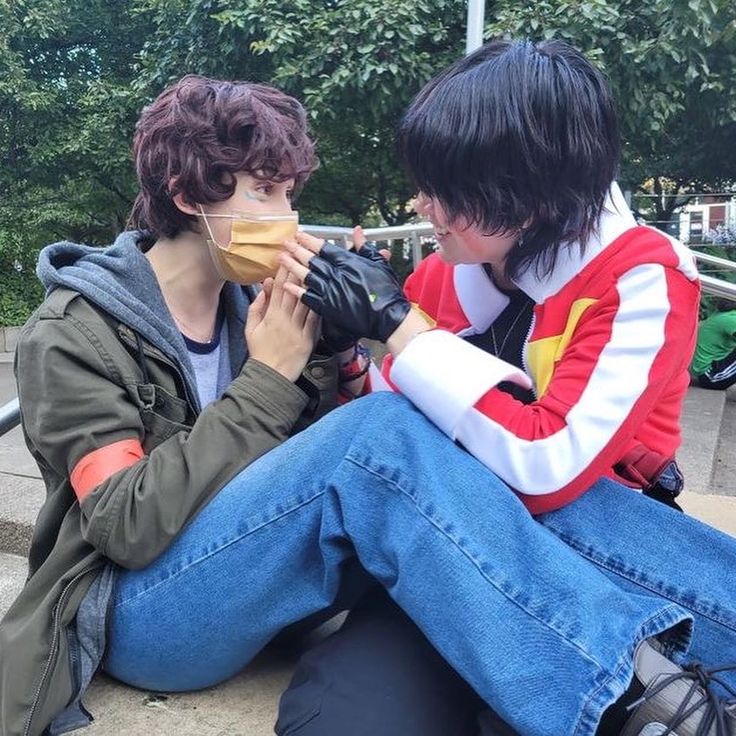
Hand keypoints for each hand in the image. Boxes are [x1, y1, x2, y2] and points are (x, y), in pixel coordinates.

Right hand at [245, 266, 319, 381]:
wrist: (271, 376)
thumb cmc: (260, 352)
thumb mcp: (250, 329)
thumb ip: (256, 307)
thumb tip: (264, 289)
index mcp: (271, 316)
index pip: (279, 289)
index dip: (284, 272)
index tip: (287, 257)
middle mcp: (286, 320)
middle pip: (294, 292)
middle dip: (299, 272)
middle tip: (304, 256)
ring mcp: (299, 329)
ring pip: (306, 302)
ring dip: (311, 285)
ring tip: (316, 269)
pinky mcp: (309, 339)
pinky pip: (315, 319)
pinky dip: (319, 306)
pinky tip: (325, 294)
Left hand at [280, 231, 409, 342]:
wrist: (387, 317)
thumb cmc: (385, 291)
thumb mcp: (378, 263)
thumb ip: (365, 247)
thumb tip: (358, 231)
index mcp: (348, 262)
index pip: (324, 248)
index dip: (309, 241)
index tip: (299, 235)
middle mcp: (336, 275)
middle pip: (311, 260)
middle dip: (296, 250)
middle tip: (285, 243)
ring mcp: (331, 291)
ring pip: (306, 276)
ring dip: (292, 267)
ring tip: (281, 259)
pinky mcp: (328, 307)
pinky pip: (308, 297)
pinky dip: (296, 291)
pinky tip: (286, 285)